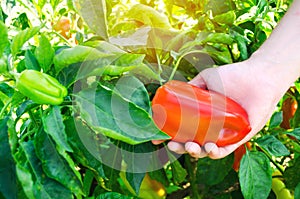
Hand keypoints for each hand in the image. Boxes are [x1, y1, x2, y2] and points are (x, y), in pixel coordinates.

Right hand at [153, 58, 285, 158]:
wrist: (257, 77)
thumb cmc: (233, 76)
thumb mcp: (207, 78)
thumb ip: (192, 84)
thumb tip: (173, 89)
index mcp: (202, 117)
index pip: (183, 130)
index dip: (169, 136)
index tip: (157, 139)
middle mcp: (211, 127)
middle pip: (192, 143)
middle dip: (180, 148)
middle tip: (173, 145)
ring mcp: (224, 134)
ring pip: (206, 151)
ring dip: (195, 153)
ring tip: (190, 147)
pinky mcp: (238, 139)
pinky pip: (225, 151)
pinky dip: (215, 153)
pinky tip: (209, 149)